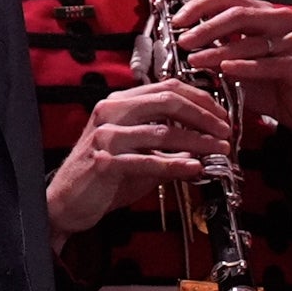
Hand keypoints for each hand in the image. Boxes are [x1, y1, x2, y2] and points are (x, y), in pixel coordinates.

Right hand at [45, 79, 231, 233]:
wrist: (66, 202)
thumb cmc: (102, 176)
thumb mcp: (138, 154)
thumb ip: (168, 146)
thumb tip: (204, 145)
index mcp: (120, 103)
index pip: (167, 88)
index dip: (200, 99)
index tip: (221, 115)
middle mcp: (111, 112)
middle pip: (168, 101)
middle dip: (204, 116)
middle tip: (225, 131)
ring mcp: (106, 136)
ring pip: (163, 131)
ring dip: (198, 141)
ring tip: (218, 150)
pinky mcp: (105, 161)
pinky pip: (150, 160)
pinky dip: (177, 165)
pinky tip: (195, 168)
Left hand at [171, 0, 291, 144]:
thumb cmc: (271, 86)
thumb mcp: (238, 66)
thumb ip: (216, 53)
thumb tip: (183, 46)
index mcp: (263, 14)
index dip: (199, 6)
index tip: (177, 21)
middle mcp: (279, 20)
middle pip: (237, 12)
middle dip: (206, 27)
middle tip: (184, 41)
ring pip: (249, 39)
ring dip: (218, 50)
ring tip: (195, 60)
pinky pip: (266, 63)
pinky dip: (244, 66)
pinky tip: (225, 70)